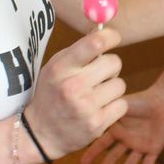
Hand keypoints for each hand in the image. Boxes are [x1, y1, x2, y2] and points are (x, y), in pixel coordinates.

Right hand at [21, 28, 126, 161]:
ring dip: (112, 88)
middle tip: (100, 75)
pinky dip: (114, 106)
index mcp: (61, 68)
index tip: (114, 38)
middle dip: (110, 67)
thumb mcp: (56, 68)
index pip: (95, 43)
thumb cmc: (51, 95)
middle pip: (114, 62)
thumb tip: (103, 29)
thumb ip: (79, 50)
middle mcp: (73, 86)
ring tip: (96, 95)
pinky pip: (122, 105)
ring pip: (120, 84)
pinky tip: (99, 109)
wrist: (40, 133)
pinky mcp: (97, 124)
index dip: (111, 36)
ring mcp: (86, 107)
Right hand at [80, 88, 163, 163]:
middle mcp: (128, 139)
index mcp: (118, 129)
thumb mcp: (119, 106)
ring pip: (130, 163)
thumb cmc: (141, 100)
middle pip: (114, 157)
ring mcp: (140, 145)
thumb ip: (107, 113)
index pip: (102, 144)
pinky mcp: (154, 148)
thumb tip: (88, 115)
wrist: (163, 100)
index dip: (92, 153)